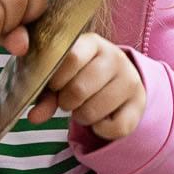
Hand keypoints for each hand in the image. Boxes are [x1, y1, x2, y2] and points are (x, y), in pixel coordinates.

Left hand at [29, 34, 146, 141]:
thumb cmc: (80, 77)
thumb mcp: (61, 78)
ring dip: (82, 117)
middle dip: (67, 102)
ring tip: (85, 107)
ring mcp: (130, 81)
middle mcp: (115, 58)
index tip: (54, 86)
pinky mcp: (139, 105)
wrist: (118, 82)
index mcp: (92, 43)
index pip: (69, 58)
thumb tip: (34, 117)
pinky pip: (113, 128)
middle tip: (69, 100)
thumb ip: (45, 95)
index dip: (56, 79)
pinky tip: (101, 119)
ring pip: (94, 112)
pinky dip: (101, 130)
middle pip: (79, 89)